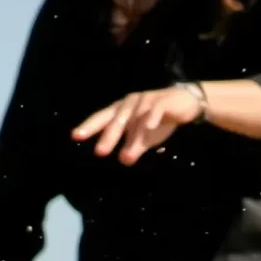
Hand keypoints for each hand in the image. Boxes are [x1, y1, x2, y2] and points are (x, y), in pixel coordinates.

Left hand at [72, 84, 204, 164]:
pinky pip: (156, 108)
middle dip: (108, 136)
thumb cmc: (158, 119)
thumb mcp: (144, 138)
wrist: (184, 103)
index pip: (102, 118)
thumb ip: (134, 148)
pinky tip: (149, 127)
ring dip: (131, 135)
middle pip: (117, 119)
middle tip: (100, 152)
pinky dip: (152, 116)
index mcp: (121, 111)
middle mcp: (130, 103)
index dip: (89, 126)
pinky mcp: (163, 100)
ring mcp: (146, 100)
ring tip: (126, 155)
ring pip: (136, 117)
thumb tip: (124, 161)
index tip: (75, 136)